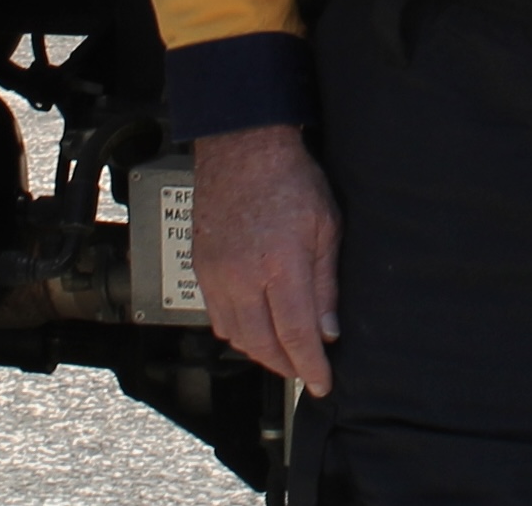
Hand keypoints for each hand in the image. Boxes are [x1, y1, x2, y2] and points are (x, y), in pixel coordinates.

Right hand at [190, 125, 341, 393]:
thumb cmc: (290, 178)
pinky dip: (238, 332)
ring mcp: (217, 275)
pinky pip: (217, 317)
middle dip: (286, 366)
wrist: (241, 148)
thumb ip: (326, 283)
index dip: (310, 366)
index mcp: (280, 265)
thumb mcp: (327, 226)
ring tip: (285, 353)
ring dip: (261, 352)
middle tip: (307, 372)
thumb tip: (329, 330)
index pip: (296, 334)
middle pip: (262, 344)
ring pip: (236, 336)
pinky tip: (256, 329)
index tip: (322, 383)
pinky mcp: (202, 269)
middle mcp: (242, 277)